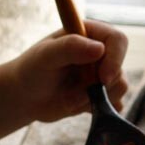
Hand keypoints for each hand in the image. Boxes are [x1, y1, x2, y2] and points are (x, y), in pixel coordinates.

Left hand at [0, 19, 128, 141]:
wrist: (25, 97)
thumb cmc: (32, 70)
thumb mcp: (45, 56)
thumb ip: (69, 48)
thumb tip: (99, 49)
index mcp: (89, 34)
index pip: (117, 40)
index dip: (115, 59)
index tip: (102, 78)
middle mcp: (100, 53)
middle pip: (119, 68)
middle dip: (98, 86)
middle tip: (73, 92)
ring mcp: (102, 74)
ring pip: (119, 88)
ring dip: (94, 99)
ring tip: (69, 99)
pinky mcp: (102, 94)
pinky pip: (115, 104)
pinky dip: (98, 109)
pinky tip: (77, 105)